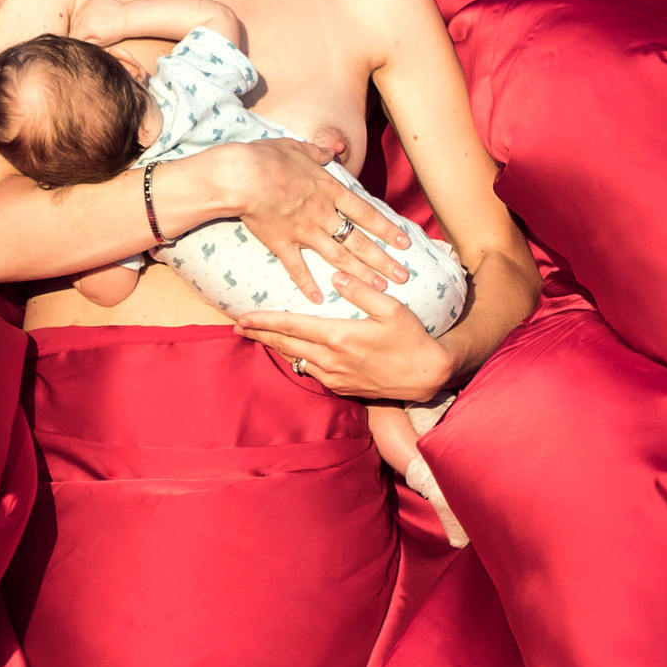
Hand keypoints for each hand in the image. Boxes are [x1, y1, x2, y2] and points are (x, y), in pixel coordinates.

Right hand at [69, 0, 130, 45]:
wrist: (126, 18)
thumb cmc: (115, 33)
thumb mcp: (100, 43)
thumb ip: (86, 43)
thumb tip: (77, 43)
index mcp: (85, 28)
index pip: (72, 36)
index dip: (77, 39)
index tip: (83, 40)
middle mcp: (84, 16)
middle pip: (74, 25)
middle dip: (79, 30)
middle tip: (90, 32)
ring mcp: (88, 6)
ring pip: (77, 15)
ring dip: (81, 20)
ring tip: (93, 24)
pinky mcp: (93, 0)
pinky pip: (84, 7)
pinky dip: (87, 12)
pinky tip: (96, 16)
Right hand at [215, 137, 410, 300]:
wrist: (242, 176)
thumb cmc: (268, 157)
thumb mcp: (299, 147)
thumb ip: (319, 151)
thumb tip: (334, 149)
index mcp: (329, 190)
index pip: (366, 213)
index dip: (387, 228)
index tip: (404, 242)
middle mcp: (323, 214)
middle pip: (359, 241)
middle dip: (383, 260)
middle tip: (403, 276)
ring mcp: (304, 231)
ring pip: (339, 257)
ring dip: (361, 274)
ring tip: (380, 289)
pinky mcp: (282, 244)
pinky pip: (297, 268)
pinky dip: (307, 284)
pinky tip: (318, 300)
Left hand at [239, 274, 454, 401]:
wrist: (428, 377)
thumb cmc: (413, 339)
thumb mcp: (393, 308)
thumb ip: (361, 291)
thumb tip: (335, 278)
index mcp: (339, 337)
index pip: (292, 326)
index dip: (264, 321)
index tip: (242, 317)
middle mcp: (331, 360)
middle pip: (286, 345)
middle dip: (260, 335)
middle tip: (238, 327)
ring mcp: (336, 377)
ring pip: (296, 360)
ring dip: (277, 347)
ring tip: (260, 337)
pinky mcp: (343, 388)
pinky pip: (312, 372)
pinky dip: (297, 359)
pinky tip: (293, 352)